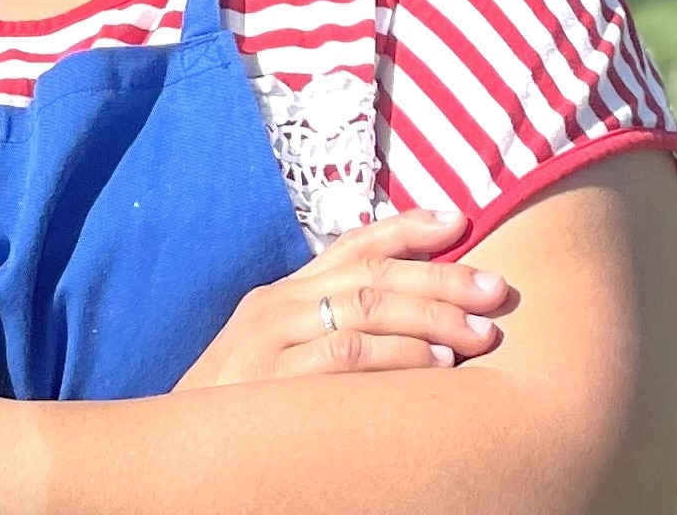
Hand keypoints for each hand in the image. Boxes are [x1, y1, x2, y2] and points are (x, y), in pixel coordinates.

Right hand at [175, 208, 516, 388]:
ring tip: (482, 334)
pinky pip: (348, 355)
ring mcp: (273, 340)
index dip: (409, 228)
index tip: (461, 221)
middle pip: (373, 274)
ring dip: (434, 320)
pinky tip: (437, 365)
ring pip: (367, 309)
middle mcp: (277, 304)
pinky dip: (398, 356)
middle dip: (443, 279)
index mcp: (282, 293)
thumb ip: (327, 330)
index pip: (353, 245)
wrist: (177, 455)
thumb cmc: (240, 410)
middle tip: (498, 291)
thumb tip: (406, 323)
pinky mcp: (274, 381)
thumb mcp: (277, 356)